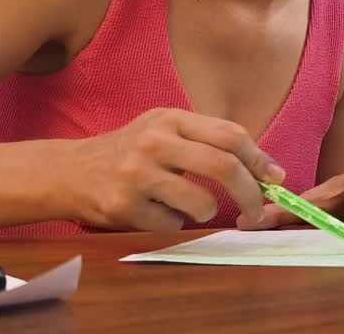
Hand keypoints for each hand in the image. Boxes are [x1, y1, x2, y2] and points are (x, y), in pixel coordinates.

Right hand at [66, 108, 284, 231]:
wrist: (69, 172)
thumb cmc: (131, 152)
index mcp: (171, 119)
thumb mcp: (165, 131)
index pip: (230, 135)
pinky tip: (157, 211)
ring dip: (207, 212)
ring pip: (201, 203)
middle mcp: (154, 141)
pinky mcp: (123, 205)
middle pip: (223, 166)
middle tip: (257, 210)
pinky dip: (174, 223)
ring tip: (194, 207)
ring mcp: (137, 174)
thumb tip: (267, 170)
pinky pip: (171, 224)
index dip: (259, 159)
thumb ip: (209, 142)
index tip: (275, 178)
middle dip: (250, 193)